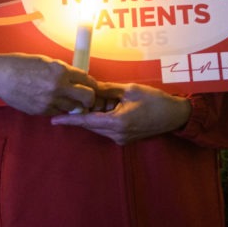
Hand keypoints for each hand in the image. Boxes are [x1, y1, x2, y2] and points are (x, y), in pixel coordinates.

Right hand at [0, 52, 96, 115]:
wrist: (2, 76)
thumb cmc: (22, 64)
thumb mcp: (47, 62)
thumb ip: (63, 71)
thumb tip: (77, 78)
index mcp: (60, 71)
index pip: (87, 79)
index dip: (92, 83)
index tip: (92, 86)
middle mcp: (58, 87)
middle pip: (87, 97)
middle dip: (90, 98)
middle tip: (86, 97)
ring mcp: (50, 101)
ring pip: (73, 107)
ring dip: (73, 104)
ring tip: (66, 98)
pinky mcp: (41, 111)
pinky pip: (57, 111)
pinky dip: (58, 107)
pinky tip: (51, 100)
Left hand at [49, 83, 191, 144]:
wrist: (174, 115)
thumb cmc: (154, 100)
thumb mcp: (129, 90)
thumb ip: (107, 89)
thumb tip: (90, 87)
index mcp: (116, 123)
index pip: (86, 121)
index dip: (69, 120)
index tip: (53, 120)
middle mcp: (116, 135)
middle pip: (90, 125)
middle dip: (82, 113)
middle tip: (74, 100)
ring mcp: (121, 139)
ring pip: (98, 126)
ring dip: (94, 114)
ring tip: (98, 99)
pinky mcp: (125, 138)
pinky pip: (107, 128)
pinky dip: (103, 118)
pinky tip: (108, 106)